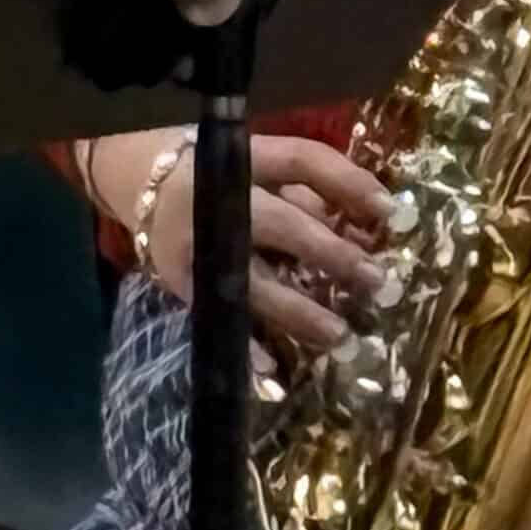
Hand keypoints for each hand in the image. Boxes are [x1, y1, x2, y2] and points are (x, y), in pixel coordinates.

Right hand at [133, 132, 395, 350]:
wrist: (140, 180)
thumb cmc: (220, 174)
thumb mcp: (260, 166)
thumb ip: (308, 191)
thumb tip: (368, 226)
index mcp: (246, 159)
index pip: (303, 160)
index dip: (347, 183)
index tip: (390, 213)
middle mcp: (221, 199)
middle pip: (282, 224)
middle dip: (330, 254)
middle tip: (375, 281)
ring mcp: (198, 243)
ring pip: (253, 279)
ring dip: (298, 310)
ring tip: (338, 335)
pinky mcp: (181, 280)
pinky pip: (217, 314)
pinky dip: (242, 345)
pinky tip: (270, 371)